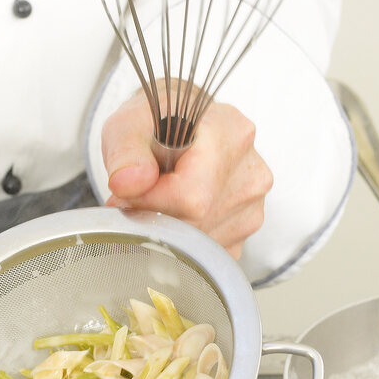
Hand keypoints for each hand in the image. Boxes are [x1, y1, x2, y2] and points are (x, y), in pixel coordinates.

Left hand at [101, 86, 272, 260]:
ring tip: (161, 197)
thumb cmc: (156, 125)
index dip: (149, 201)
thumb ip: (125, 152)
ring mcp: (253, 203)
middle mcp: (250, 169)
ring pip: (201, 243)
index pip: (190, 194)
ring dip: (170, 229)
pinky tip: (177, 212)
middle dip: (155, 215)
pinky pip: (208, 253)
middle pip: (196, 221)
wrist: (178, 130)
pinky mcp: (246, 229)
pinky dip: (186, 243)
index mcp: (229, 132)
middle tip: (138, 196)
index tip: (129, 192)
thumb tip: (130, 183)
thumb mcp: (128, 125)